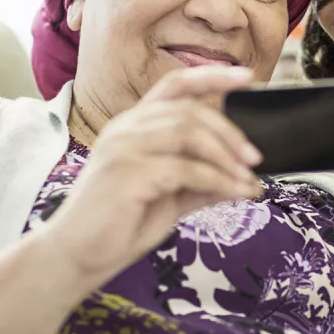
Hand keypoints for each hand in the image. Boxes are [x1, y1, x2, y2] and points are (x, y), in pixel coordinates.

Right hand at [43, 66, 262, 289]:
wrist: (78, 257)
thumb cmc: (121, 224)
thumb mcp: (172, 197)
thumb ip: (204, 182)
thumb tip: (248, 181)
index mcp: (134, 124)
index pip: (175, 85)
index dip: (212, 76)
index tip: (247, 76)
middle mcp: (126, 127)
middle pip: (190, 111)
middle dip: (230, 133)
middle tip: (254, 158)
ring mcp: (123, 147)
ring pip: (189, 133)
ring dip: (226, 156)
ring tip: (247, 179)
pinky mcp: (126, 172)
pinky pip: (185, 168)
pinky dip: (217, 179)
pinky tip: (234, 192)